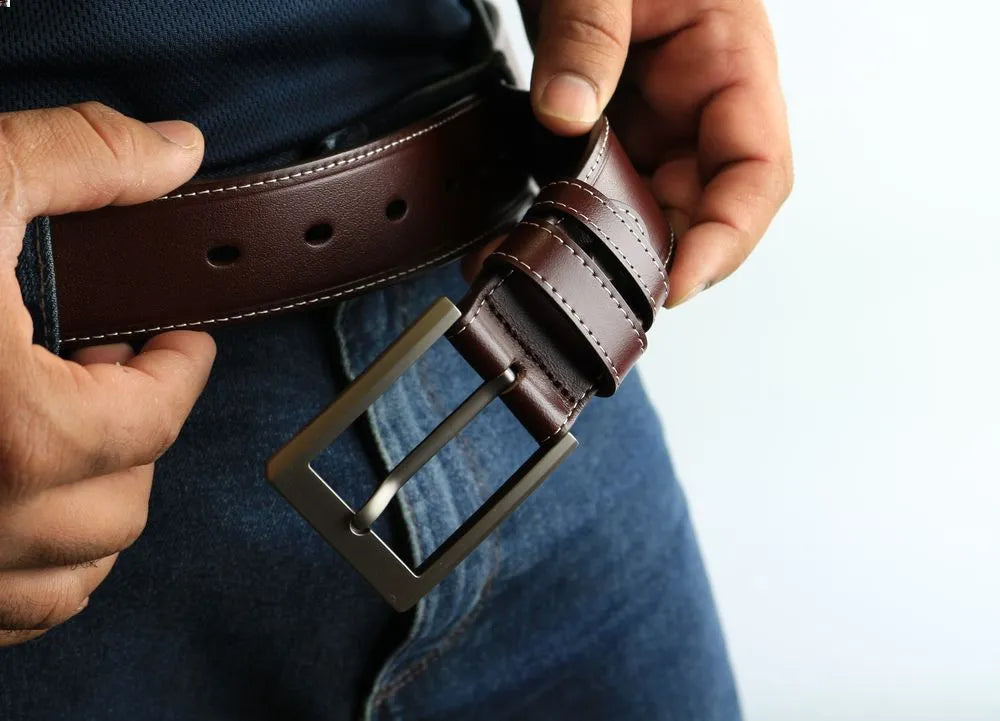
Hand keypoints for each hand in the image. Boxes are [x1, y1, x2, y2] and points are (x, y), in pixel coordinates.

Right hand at [0, 103, 215, 645]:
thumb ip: (75, 163)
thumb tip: (173, 151)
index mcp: (12, 430)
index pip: (157, 416)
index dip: (183, 369)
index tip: (183, 342)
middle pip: (123, 501)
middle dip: (137, 434)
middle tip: (116, 374)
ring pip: (72, 572)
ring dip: (91, 507)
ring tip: (70, 435)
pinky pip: (6, 615)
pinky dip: (32, 565)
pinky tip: (11, 499)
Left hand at [521, 0, 792, 305]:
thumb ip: (589, 35)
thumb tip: (566, 115)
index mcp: (732, 61)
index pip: (757, 173)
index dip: (727, 238)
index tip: (677, 282)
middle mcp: (700, 105)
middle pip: (697, 206)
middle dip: (648, 254)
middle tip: (589, 287)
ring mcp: (654, 119)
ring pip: (645, 206)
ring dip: (602, 245)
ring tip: (544, 267)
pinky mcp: (609, 126)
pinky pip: (600, 184)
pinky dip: (569, 215)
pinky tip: (530, 233)